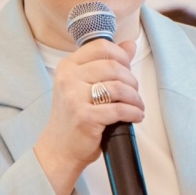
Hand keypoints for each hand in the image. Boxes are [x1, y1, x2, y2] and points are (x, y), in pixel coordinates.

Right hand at [33, 39, 143, 194]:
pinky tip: (135, 116)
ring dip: (135, 98)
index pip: (101, 47)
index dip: (121, 56)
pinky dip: (133, 112)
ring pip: (119, 87)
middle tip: (134, 92)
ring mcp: (75, 97)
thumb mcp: (84, 85)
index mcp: (68, 66)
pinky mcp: (85, 117)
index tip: (127, 69)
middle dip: (131, 80)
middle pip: (113, 66)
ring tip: (137, 105)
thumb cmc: (73, 117)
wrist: (59, 149)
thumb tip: (130, 45)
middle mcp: (68, 78)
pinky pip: (119, 109)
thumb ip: (106, 63)